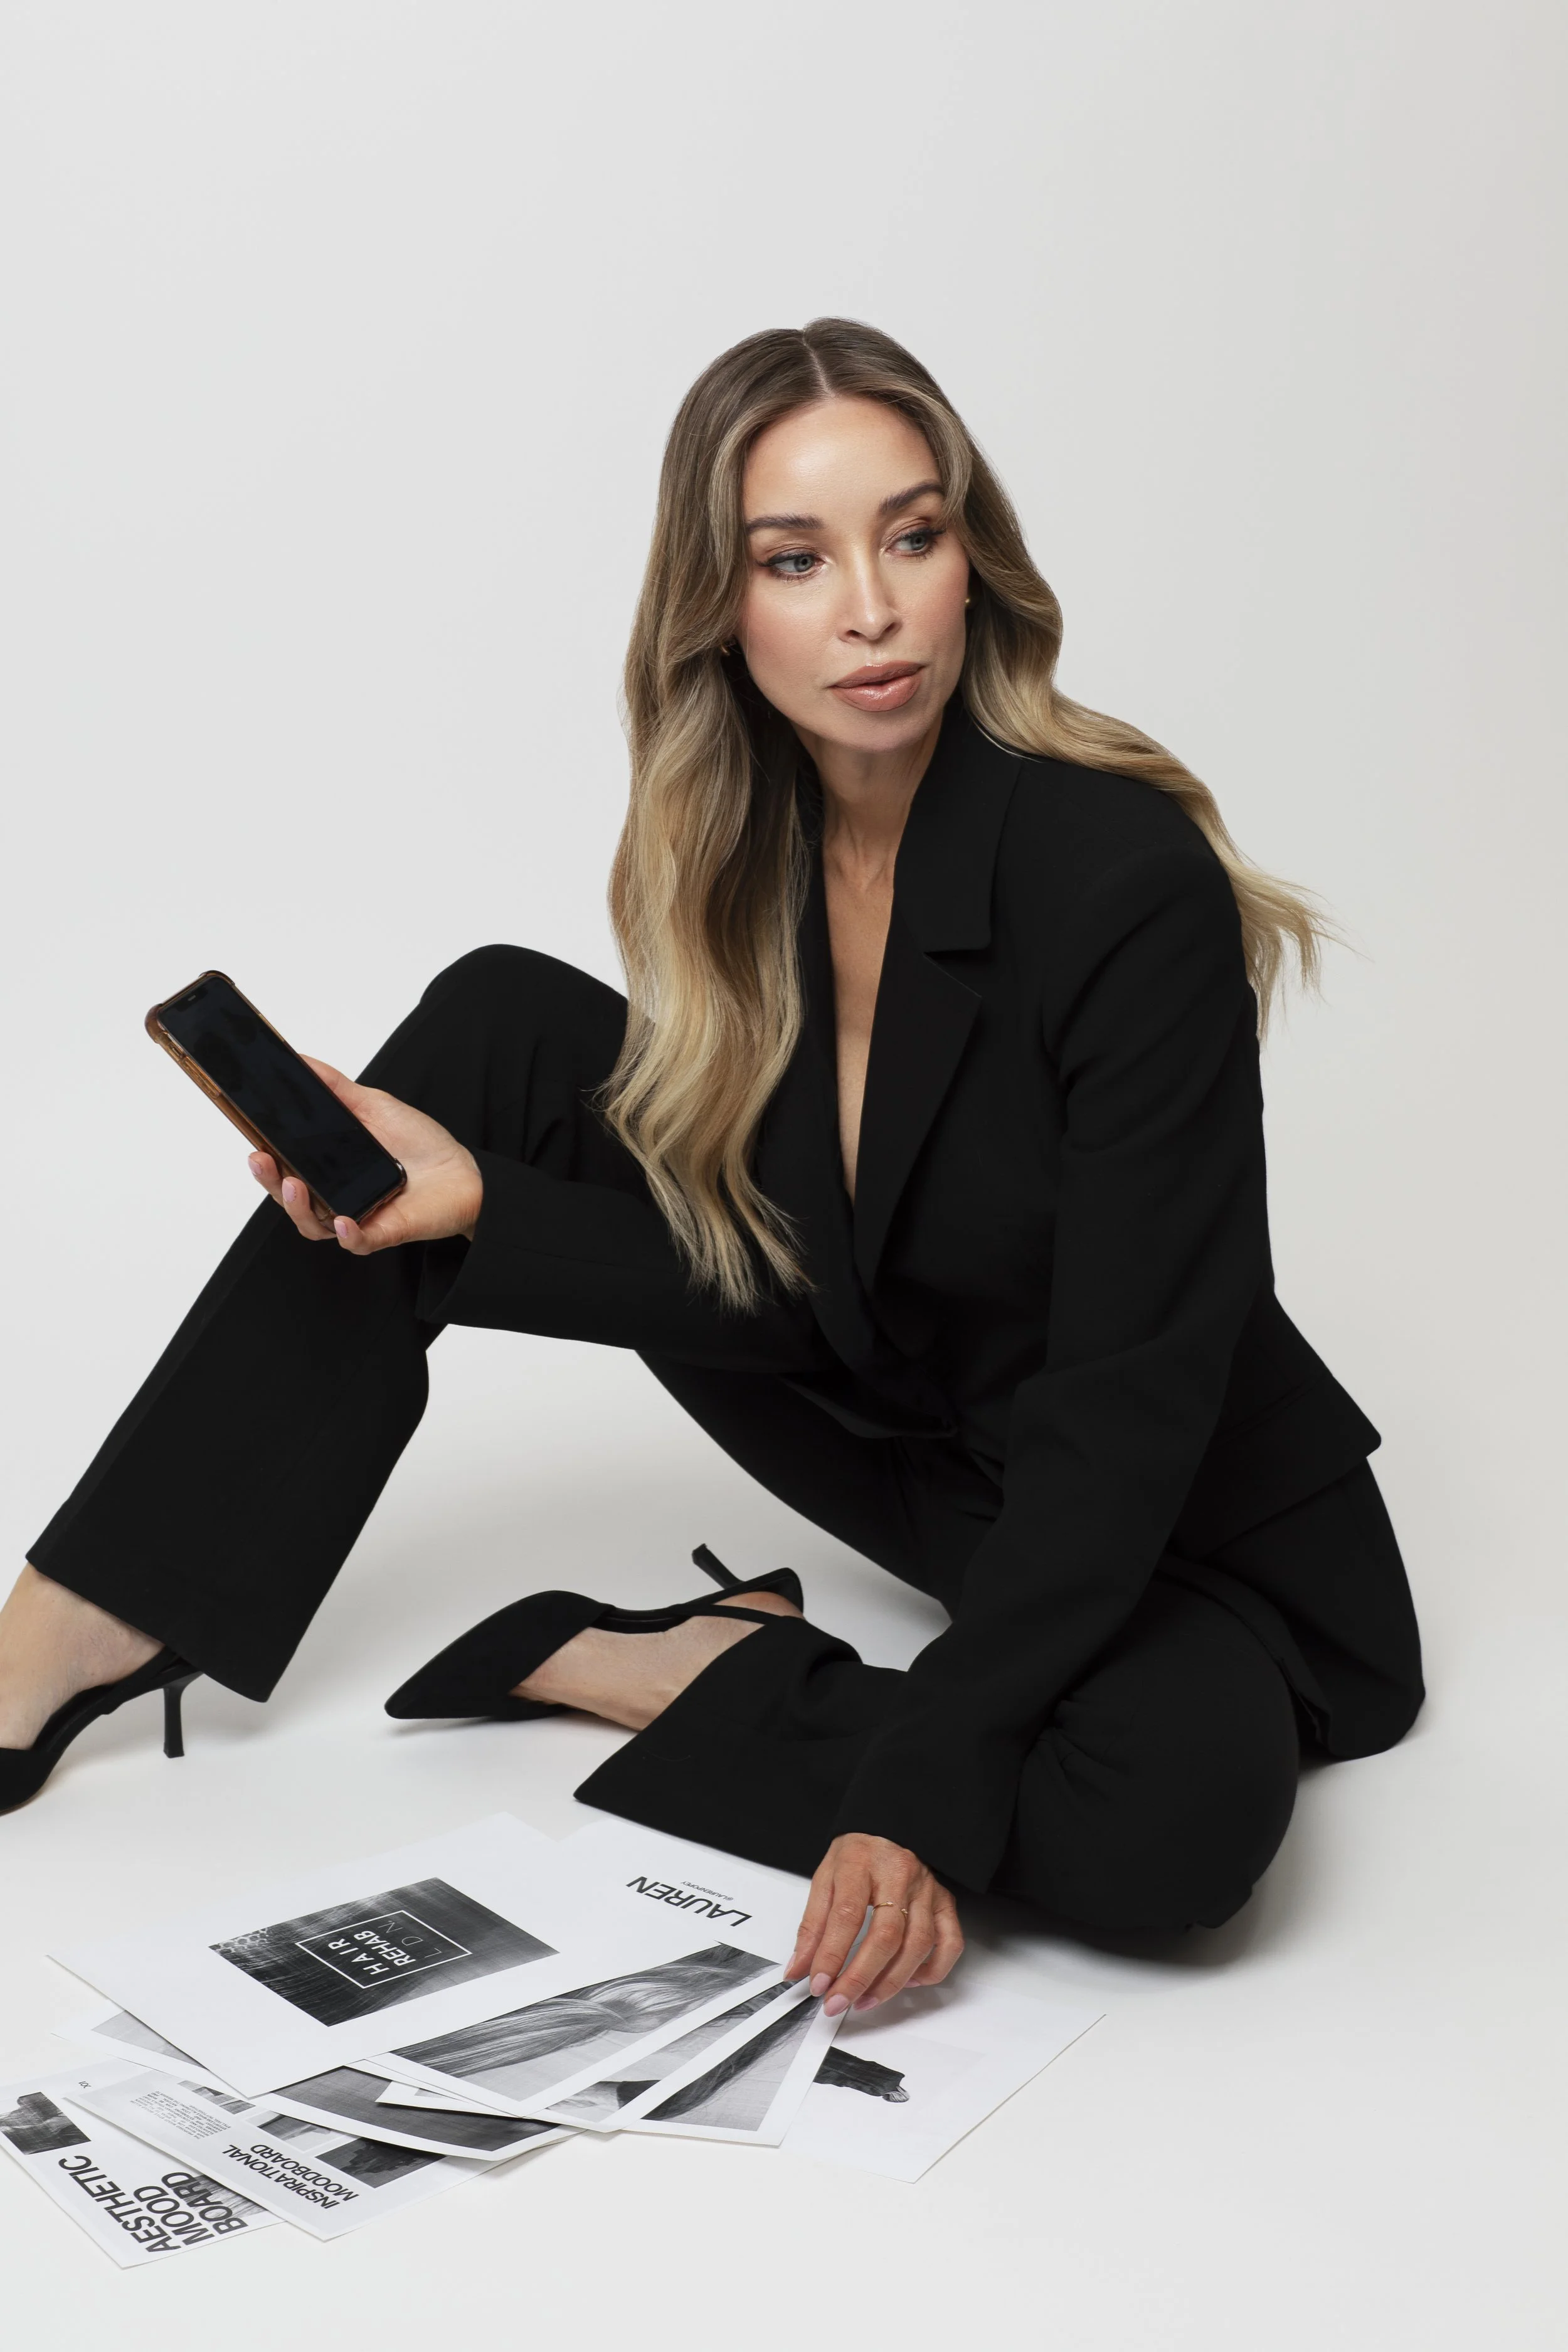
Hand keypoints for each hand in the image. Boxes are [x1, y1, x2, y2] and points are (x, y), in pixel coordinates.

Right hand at [248, 1059, 482, 1256]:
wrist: (466, 1174)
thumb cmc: (421, 1143)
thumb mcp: (374, 1106)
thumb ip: (336, 1088)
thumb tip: (300, 1060)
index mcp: (328, 1166)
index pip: (285, 1164)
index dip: (264, 1156)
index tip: (251, 1139)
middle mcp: (335, 1194)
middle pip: (288, 1195)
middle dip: (269, 1180)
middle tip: (261, 1159)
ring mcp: (355, 1216)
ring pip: (312, 1223)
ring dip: (297, 1207)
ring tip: (293, 1184)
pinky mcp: (381, 1233)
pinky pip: (355, 1242)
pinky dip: (345, 1234)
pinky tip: (341, 1220)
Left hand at [784, 1832, 963, 2016]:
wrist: (889, 1829)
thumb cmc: (856, 1856)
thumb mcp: (824, 1879)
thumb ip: (812, 1925)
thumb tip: (799, 1969)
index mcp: (862, 1862)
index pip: (847, 1915)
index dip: (832, 1956)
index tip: (818, 1985)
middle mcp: (900, 1874)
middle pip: (886, 1935)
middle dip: (860, 1977)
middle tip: (837, 2003)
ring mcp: (927, 1889)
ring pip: (918, 1944)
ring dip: (890, 1982)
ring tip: (865, 2000)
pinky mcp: (945, 1902)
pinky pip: (950, 1943)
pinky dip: (931, 1971)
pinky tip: (908, 1982)